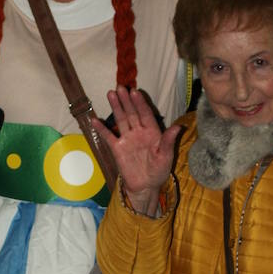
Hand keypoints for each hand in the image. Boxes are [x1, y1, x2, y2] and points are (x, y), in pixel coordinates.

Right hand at [92, 86, 180, 214]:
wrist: (146, 186)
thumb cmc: (159, 171)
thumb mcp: (166, 156)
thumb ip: (168, 141)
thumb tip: (178, 127)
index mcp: (152, 132)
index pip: (145, 114)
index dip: (140, 103)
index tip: (135, 92)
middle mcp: (139, 132)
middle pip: (132, 113)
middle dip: (126, 100)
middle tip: (120, 87)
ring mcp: (127, 139)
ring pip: (121, 120)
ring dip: (116, 107)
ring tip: (110, 94)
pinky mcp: (117, 148)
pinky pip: (108, 136)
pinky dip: (102, 128)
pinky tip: (94, 119)